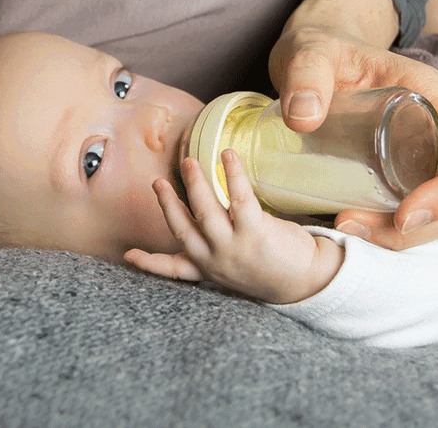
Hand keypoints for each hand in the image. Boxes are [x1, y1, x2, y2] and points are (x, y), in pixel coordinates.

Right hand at [124, 150, 343, 304]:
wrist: (309, 281)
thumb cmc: (272, 269)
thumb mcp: (236, 270)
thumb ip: (216, 252)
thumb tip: (201, 223)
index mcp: (210, 270)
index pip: (174, 269)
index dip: (150, 264)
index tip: (129, 257)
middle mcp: (216, 260)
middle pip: (183, 229)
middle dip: (168, 204)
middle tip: (158, 182)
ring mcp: (234, 248)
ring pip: (205, 211)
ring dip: (195, 183)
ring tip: (190, 161)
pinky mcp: (256, 233)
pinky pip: (239, 198)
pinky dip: (232, 174)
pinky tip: (227, 156)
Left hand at [271, 0, 437, 250]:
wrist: (311, 54)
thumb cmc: (319, 48)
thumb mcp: (307, 53)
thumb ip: (304, 76)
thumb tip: (304, 118)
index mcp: (430, 96)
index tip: (404, 214)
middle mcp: (436, 129)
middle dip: (423, 226)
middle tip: (358, 228)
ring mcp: (421, 154)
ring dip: (405, 236)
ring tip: (348, 228)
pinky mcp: (400, 173)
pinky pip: (414, 212)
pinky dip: (390, 232)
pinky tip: (349, 228)